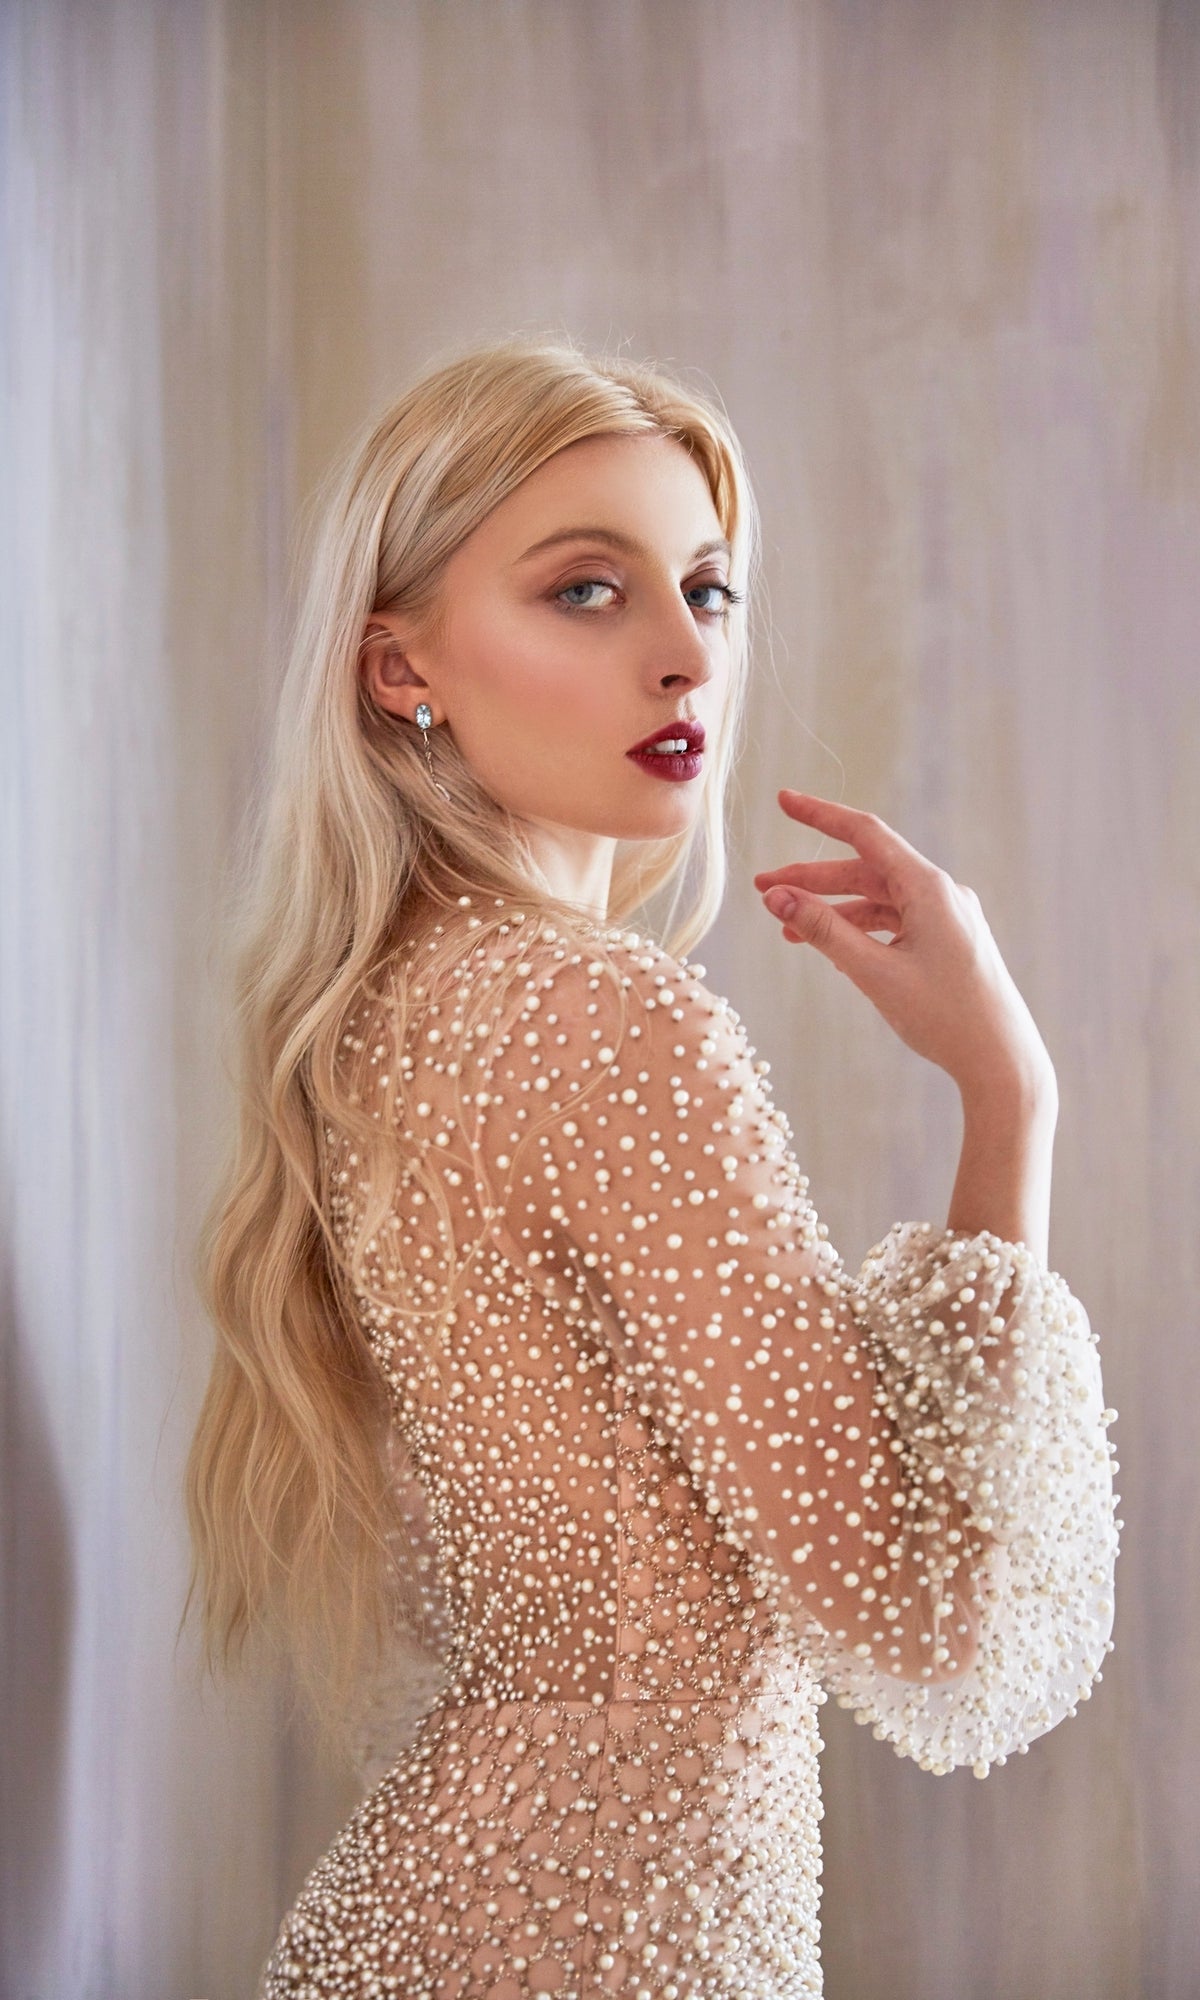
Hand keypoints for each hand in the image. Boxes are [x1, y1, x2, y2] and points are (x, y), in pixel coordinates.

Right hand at [753, 790, 1056, 1103]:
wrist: (1002, 1061)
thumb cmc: (945, 1018)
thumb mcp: (874, 973)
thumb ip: (824, 931)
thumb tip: (777, 898)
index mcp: (929, 888)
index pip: (865, 833)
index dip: (820, 815)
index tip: (784, 801)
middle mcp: (942, 893)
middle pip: (866, 870)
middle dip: (813, 880)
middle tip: (763, 891)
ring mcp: (948, 917)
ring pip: (878, 899)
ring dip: (833, 910)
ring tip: (788, 932)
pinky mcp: (949, 940)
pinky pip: (895, 922)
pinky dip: (860, 930)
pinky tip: (831, 947)